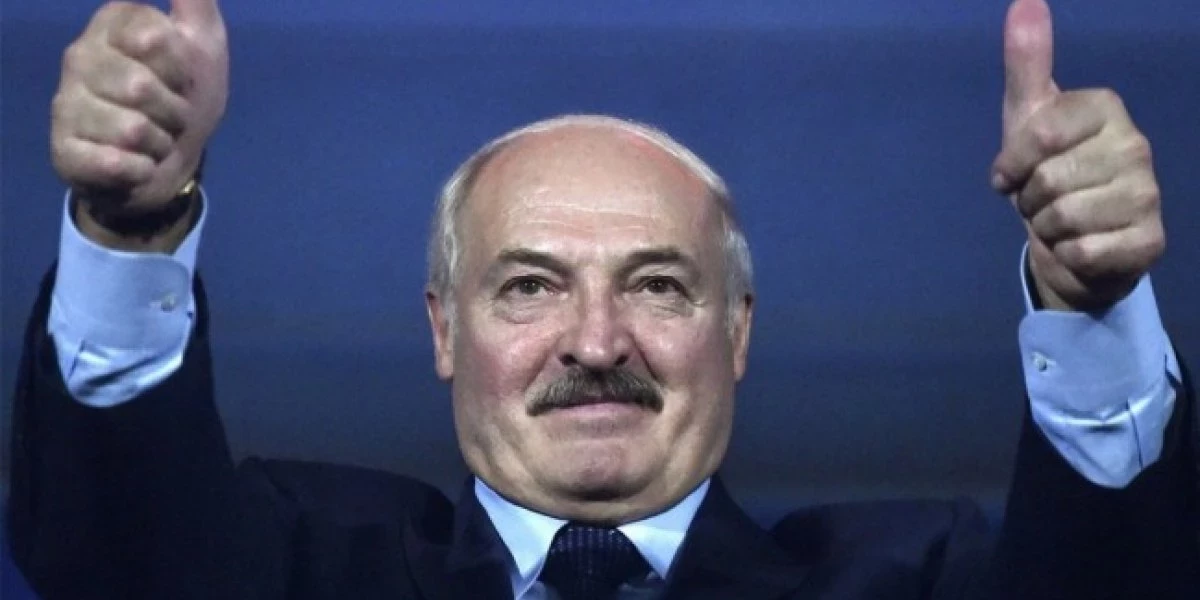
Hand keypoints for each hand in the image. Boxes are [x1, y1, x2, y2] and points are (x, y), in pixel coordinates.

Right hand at [51, 0, 227, 211]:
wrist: (172, 162)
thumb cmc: (187, 96)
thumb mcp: (204, 43)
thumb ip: (194, 0)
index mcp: (112, 24)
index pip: (153, 37)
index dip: (180, 68)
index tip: (180, 76)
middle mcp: (79, 57)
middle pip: (140, 87)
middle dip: (174, 111)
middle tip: (170, 115)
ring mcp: (66, 104)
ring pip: (131, 130)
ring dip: (160, 143)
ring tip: (154, 139)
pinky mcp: (65, 151)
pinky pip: (117, 164)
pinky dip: (141, 170)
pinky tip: (135, 164)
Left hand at [991, 0, 1162, 311]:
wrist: (1069, 241)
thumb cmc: (1047, 171)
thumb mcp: (1027, 115)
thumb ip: (1027, 61)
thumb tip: (1024, 0)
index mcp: (1106, 109)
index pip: (1039, 134)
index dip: (1012, 162)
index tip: (1012, 171)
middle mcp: (1136, 145)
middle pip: (1048, 180)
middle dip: (1030, 198)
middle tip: (1042, 199)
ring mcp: (1148, 194)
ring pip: (1064, 217)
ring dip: (1047, 228)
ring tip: (1059, 221)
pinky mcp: (1149, 242)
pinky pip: (1083, 252)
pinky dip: (1067, 255)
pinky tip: (1079, 246)